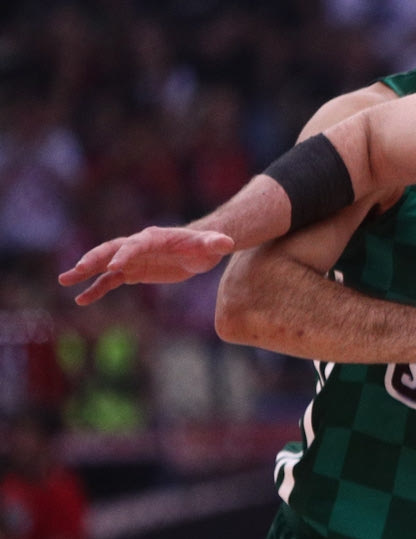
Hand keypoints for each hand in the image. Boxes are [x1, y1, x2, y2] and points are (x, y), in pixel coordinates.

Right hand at [59, 226, 235, 304]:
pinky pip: (110, 281)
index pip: (135, 245)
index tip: (113, 268)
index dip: (125, 255)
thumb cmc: (206, 245)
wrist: (199, 250)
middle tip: (74, 271)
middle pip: (111, 250)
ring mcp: (133, 259)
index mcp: (154, 238)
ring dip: (86, 273)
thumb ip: (216, 243)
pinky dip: (97, 289)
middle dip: (93, 259)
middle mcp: (138, 246)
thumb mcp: (212, 245)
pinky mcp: (132, 272)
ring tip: (65, 281)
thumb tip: (227, 242)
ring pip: (105, 265)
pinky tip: (82, 300)